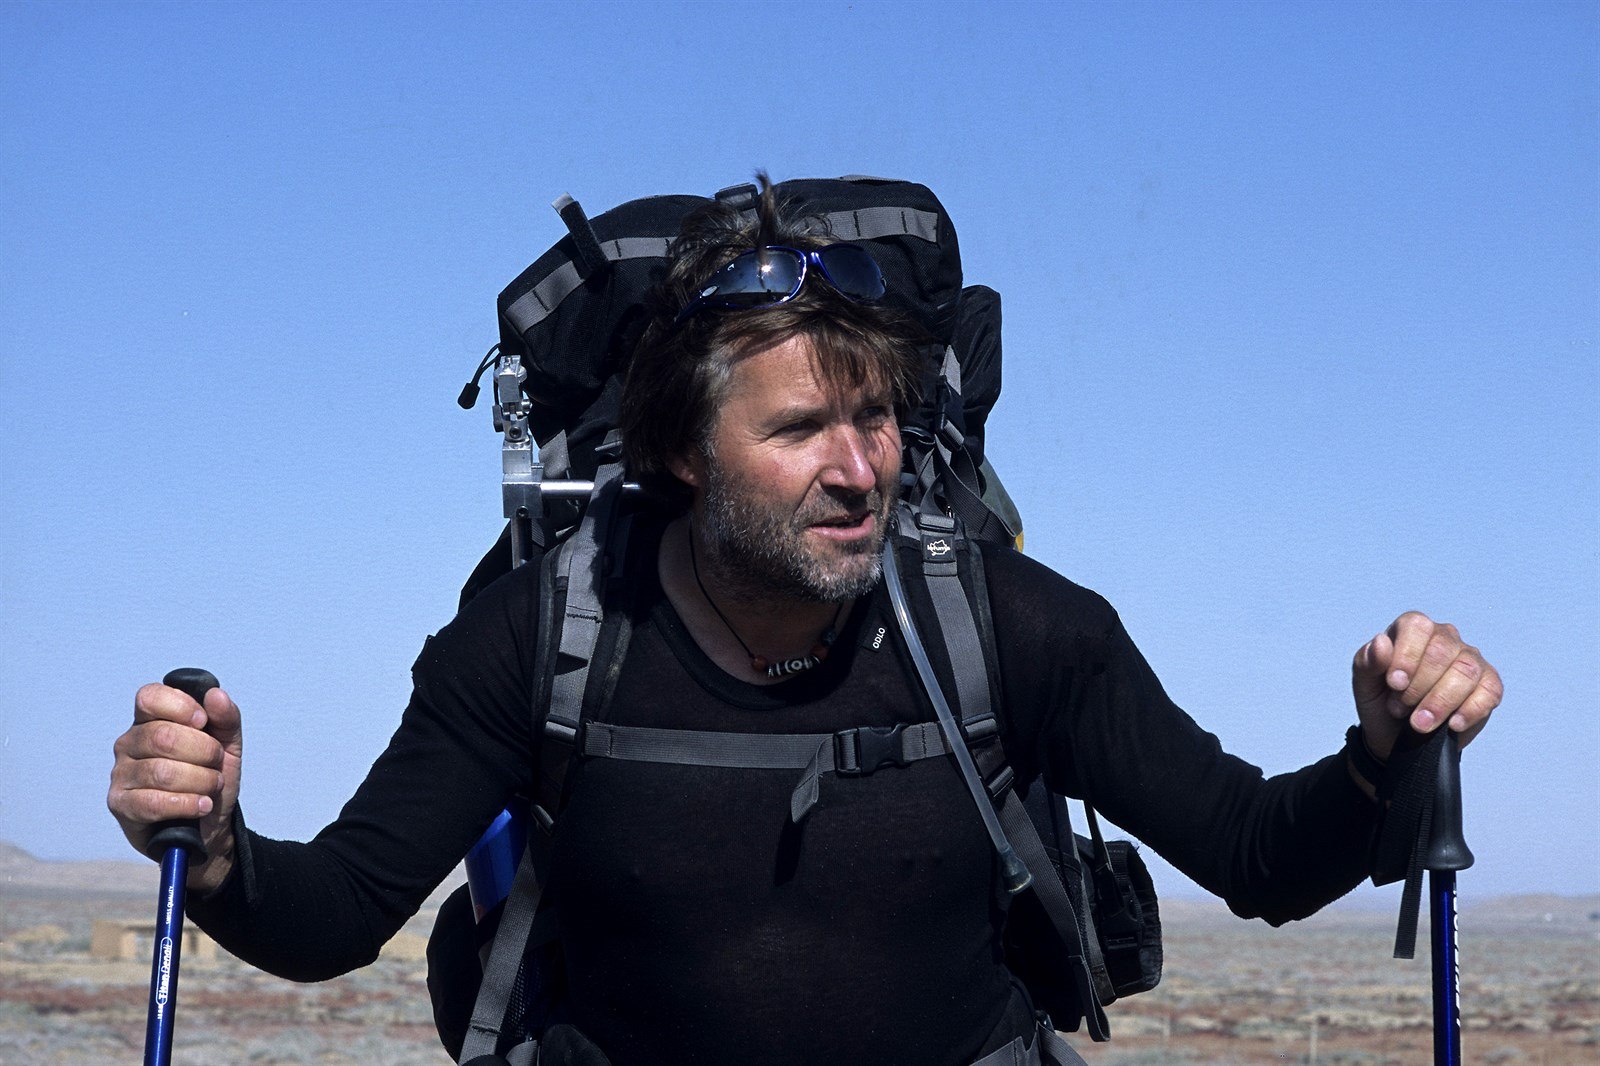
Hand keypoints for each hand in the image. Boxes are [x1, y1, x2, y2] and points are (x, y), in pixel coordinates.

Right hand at [107, 682, 243, 892]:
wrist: (210, 826)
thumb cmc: (211, 778)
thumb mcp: (228, 746)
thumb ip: (225, 718)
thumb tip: (215, 695)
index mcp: (151, 720)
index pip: (150, 697)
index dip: (181, 706)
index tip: (204, 722)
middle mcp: (129, 743)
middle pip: (163, 737)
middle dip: (203, 751)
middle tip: (216, 764)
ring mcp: (121, 774)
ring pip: (161, 771)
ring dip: (200, 781)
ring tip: (212, 787)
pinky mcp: (120, 805)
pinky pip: (153, 802)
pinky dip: (186, 804)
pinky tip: (201, 805)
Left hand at [1352, 612, 1501, 762]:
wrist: (1396, 736)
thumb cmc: (1381, 701)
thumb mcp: (1365, 684)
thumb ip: (1368, 662)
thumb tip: (1381, 643)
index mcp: (1412, 630)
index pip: (1416, 626)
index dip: (1406, 655)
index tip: (1395, 684)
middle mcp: (1445, 638)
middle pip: (1441, 651)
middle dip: (1419, 685)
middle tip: (1400, 709)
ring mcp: (1470, 660)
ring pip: (1466, 670)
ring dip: (1440, 701)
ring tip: (1420, 723)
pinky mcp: (1488, 685)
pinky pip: (1489, 691)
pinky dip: (1469, 711)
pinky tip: (1452, 725)